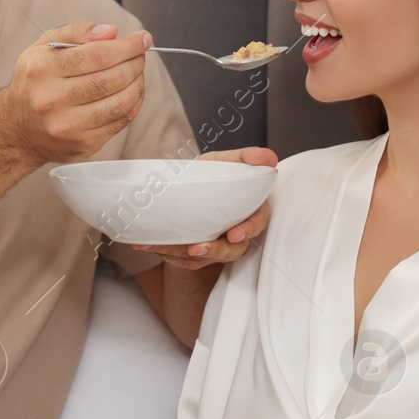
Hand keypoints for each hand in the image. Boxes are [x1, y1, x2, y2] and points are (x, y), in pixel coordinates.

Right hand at [1, 22, 150, 164]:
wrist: (17, 128)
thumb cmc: (35, 82)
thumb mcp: (44, 46)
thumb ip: (76, 32)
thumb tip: (111, 32)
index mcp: (42, 69)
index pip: (98, 54)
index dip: (127, 46)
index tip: (141, 39)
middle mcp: (52, 99)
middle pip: (112, 78)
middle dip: (135, 63)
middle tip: (140, 55)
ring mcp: (68, 125)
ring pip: (121, 102)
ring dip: (138, 83)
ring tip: (137, 72)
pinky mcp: (83, 144)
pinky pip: (120, 121)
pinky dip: (133, 103)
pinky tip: (131, 92)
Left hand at [134, 146, 278, 268]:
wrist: (195, 185)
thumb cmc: (217, 174)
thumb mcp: (230, 161)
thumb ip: (248, 157)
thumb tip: (269, 157)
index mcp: (250, 212)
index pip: (255, 224)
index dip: (247, 230)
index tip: (234, 234)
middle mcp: (236, 233)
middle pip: (230, 250)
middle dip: (213, 251)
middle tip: (195, 249)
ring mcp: (218, 245)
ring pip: (205, 258)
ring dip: (183, 256)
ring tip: (164, 249)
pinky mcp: (199, 252)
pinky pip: (185, 261)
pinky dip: (167, 254)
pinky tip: (149, 244)